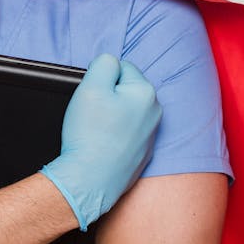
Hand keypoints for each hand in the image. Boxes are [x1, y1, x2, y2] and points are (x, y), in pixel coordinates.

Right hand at [41, 54, 161, 229]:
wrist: (90, 181)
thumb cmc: (89, 135)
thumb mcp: (90, 87)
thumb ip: (104, 64)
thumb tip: (110, 63)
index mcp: (145, 92)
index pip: (120, 67)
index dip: (99, 79)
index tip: (91, 97)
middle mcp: (154, 113)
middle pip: (124, 90)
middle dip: (107, 97)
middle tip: (91, 115)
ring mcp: (150, 135)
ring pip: (125, 113)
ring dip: (110, 117)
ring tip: (95, 132)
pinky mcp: (141, 154)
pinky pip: (125, 134)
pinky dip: (113, 137)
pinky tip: (101, 146)